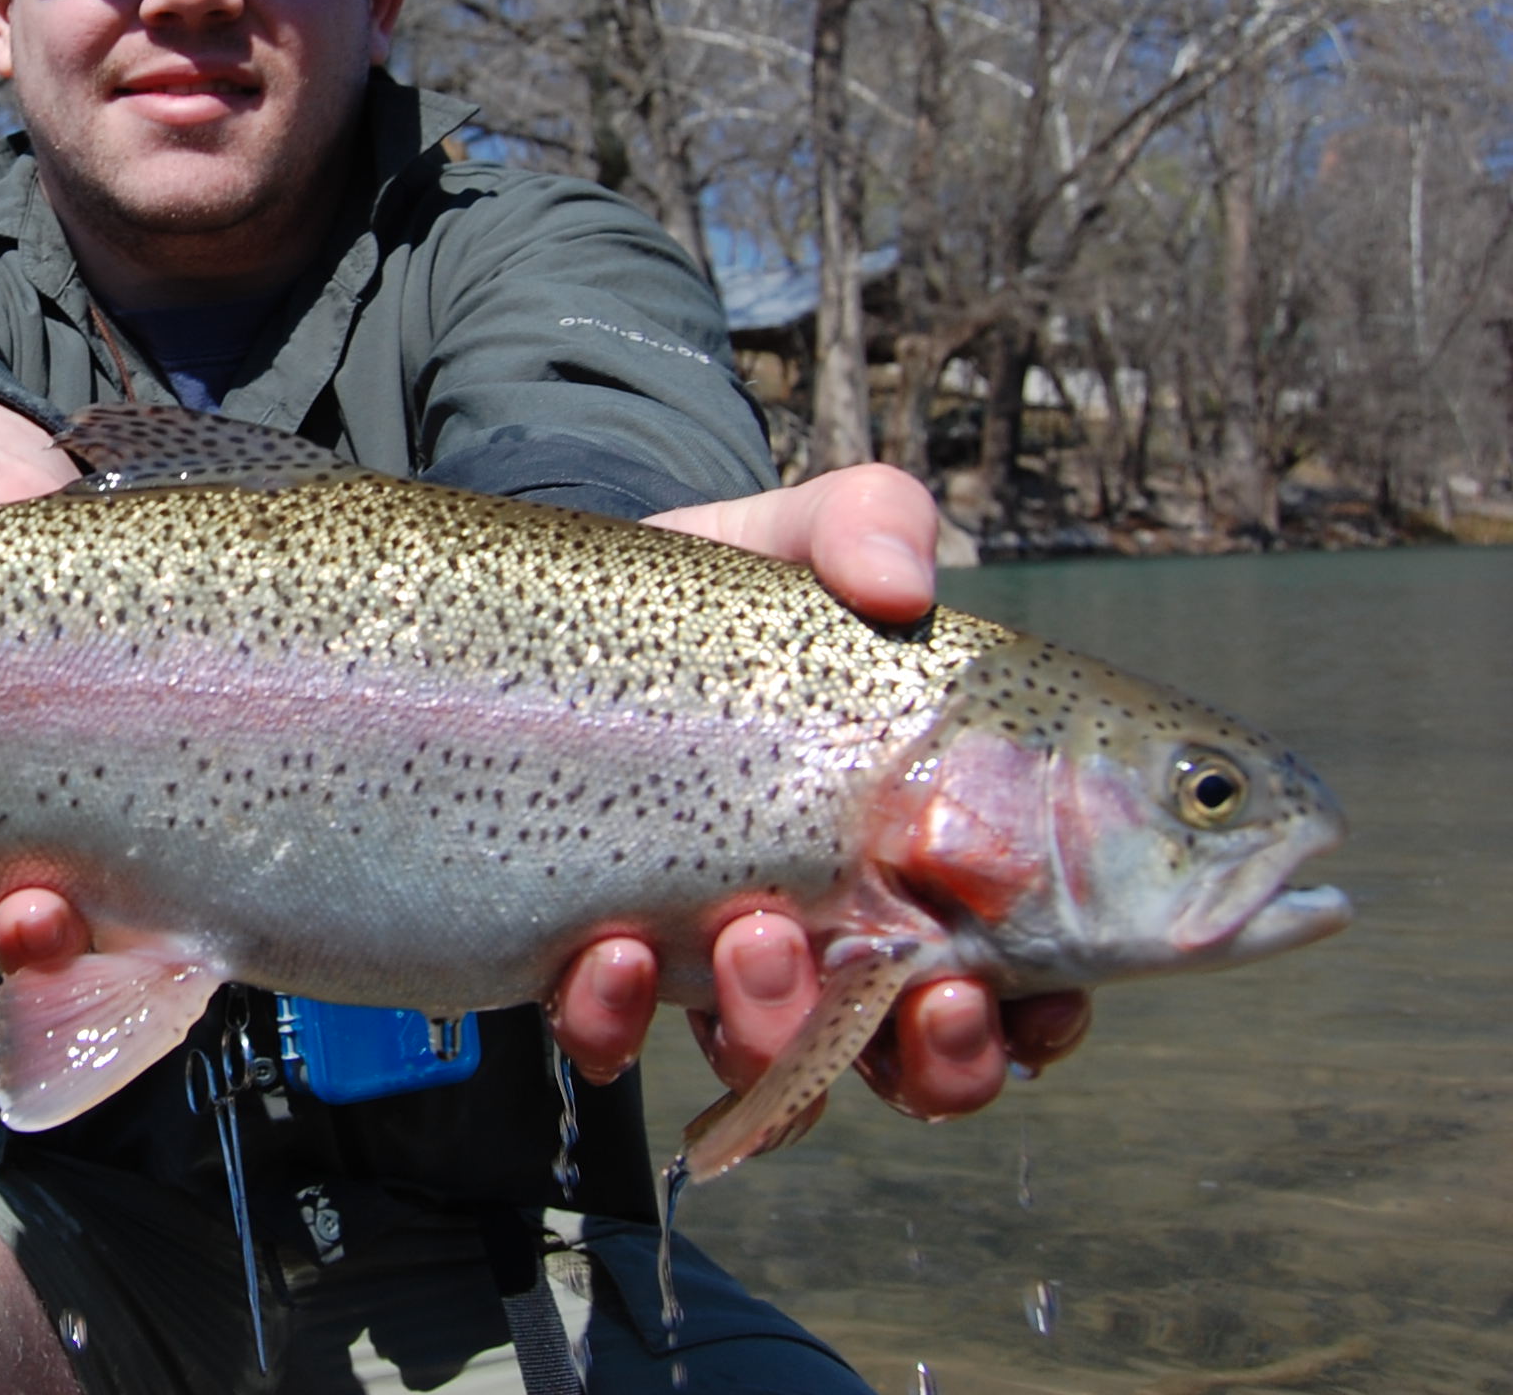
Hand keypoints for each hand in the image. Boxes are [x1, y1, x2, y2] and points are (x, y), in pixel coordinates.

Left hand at [589, 464, 1094, 1122]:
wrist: (549, 615)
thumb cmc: (716, 596)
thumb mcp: (800, 539)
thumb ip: (870, 525)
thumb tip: (902, 583)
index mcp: (930, 856)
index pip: (1030, 983)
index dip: (1042, 1018)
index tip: (1022, 994)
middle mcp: (838, 929)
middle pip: (924, 1061)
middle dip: (937, 1058)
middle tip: (921, 987)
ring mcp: (713, 955)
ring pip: (776, 1067)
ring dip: (778, 1033)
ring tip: (750, 936)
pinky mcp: (598, 961)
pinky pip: (609, 1039)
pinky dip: (613, 1019)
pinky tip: (607, 951)